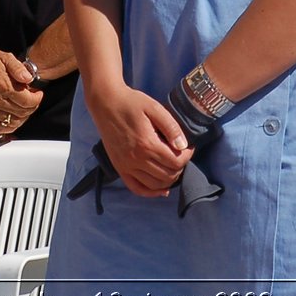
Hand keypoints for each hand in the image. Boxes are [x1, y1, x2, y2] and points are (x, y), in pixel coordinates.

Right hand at [0, 47, 43, 131]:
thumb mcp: (6, 57)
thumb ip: (19, 68)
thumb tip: (29, 78)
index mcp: (3, 86)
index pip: (27, 101)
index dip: (37, 99)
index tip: (38, 94)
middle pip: (21, 113)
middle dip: (32, 107)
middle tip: (33, 100)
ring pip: (12, 122)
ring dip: (22, 117)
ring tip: (24, 108)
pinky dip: (8, 127)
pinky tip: (13, 119)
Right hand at [87, 82, 192, 198]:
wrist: (105, 103)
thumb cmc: (131, 103)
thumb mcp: (154, 108)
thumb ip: (171, 127)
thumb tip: (183, 145)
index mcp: (147, 144)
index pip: (176, 162)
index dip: (187, 156)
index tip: (189, 147)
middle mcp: (136, 159)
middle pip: (168, 175)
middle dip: (180, 167)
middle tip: (181, 155)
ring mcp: (126, 166)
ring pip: (155, 185)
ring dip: (169, 179)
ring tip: (173, 166)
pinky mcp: (119, 168)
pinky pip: (137, 188)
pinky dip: (151, 192)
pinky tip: (161, 189)